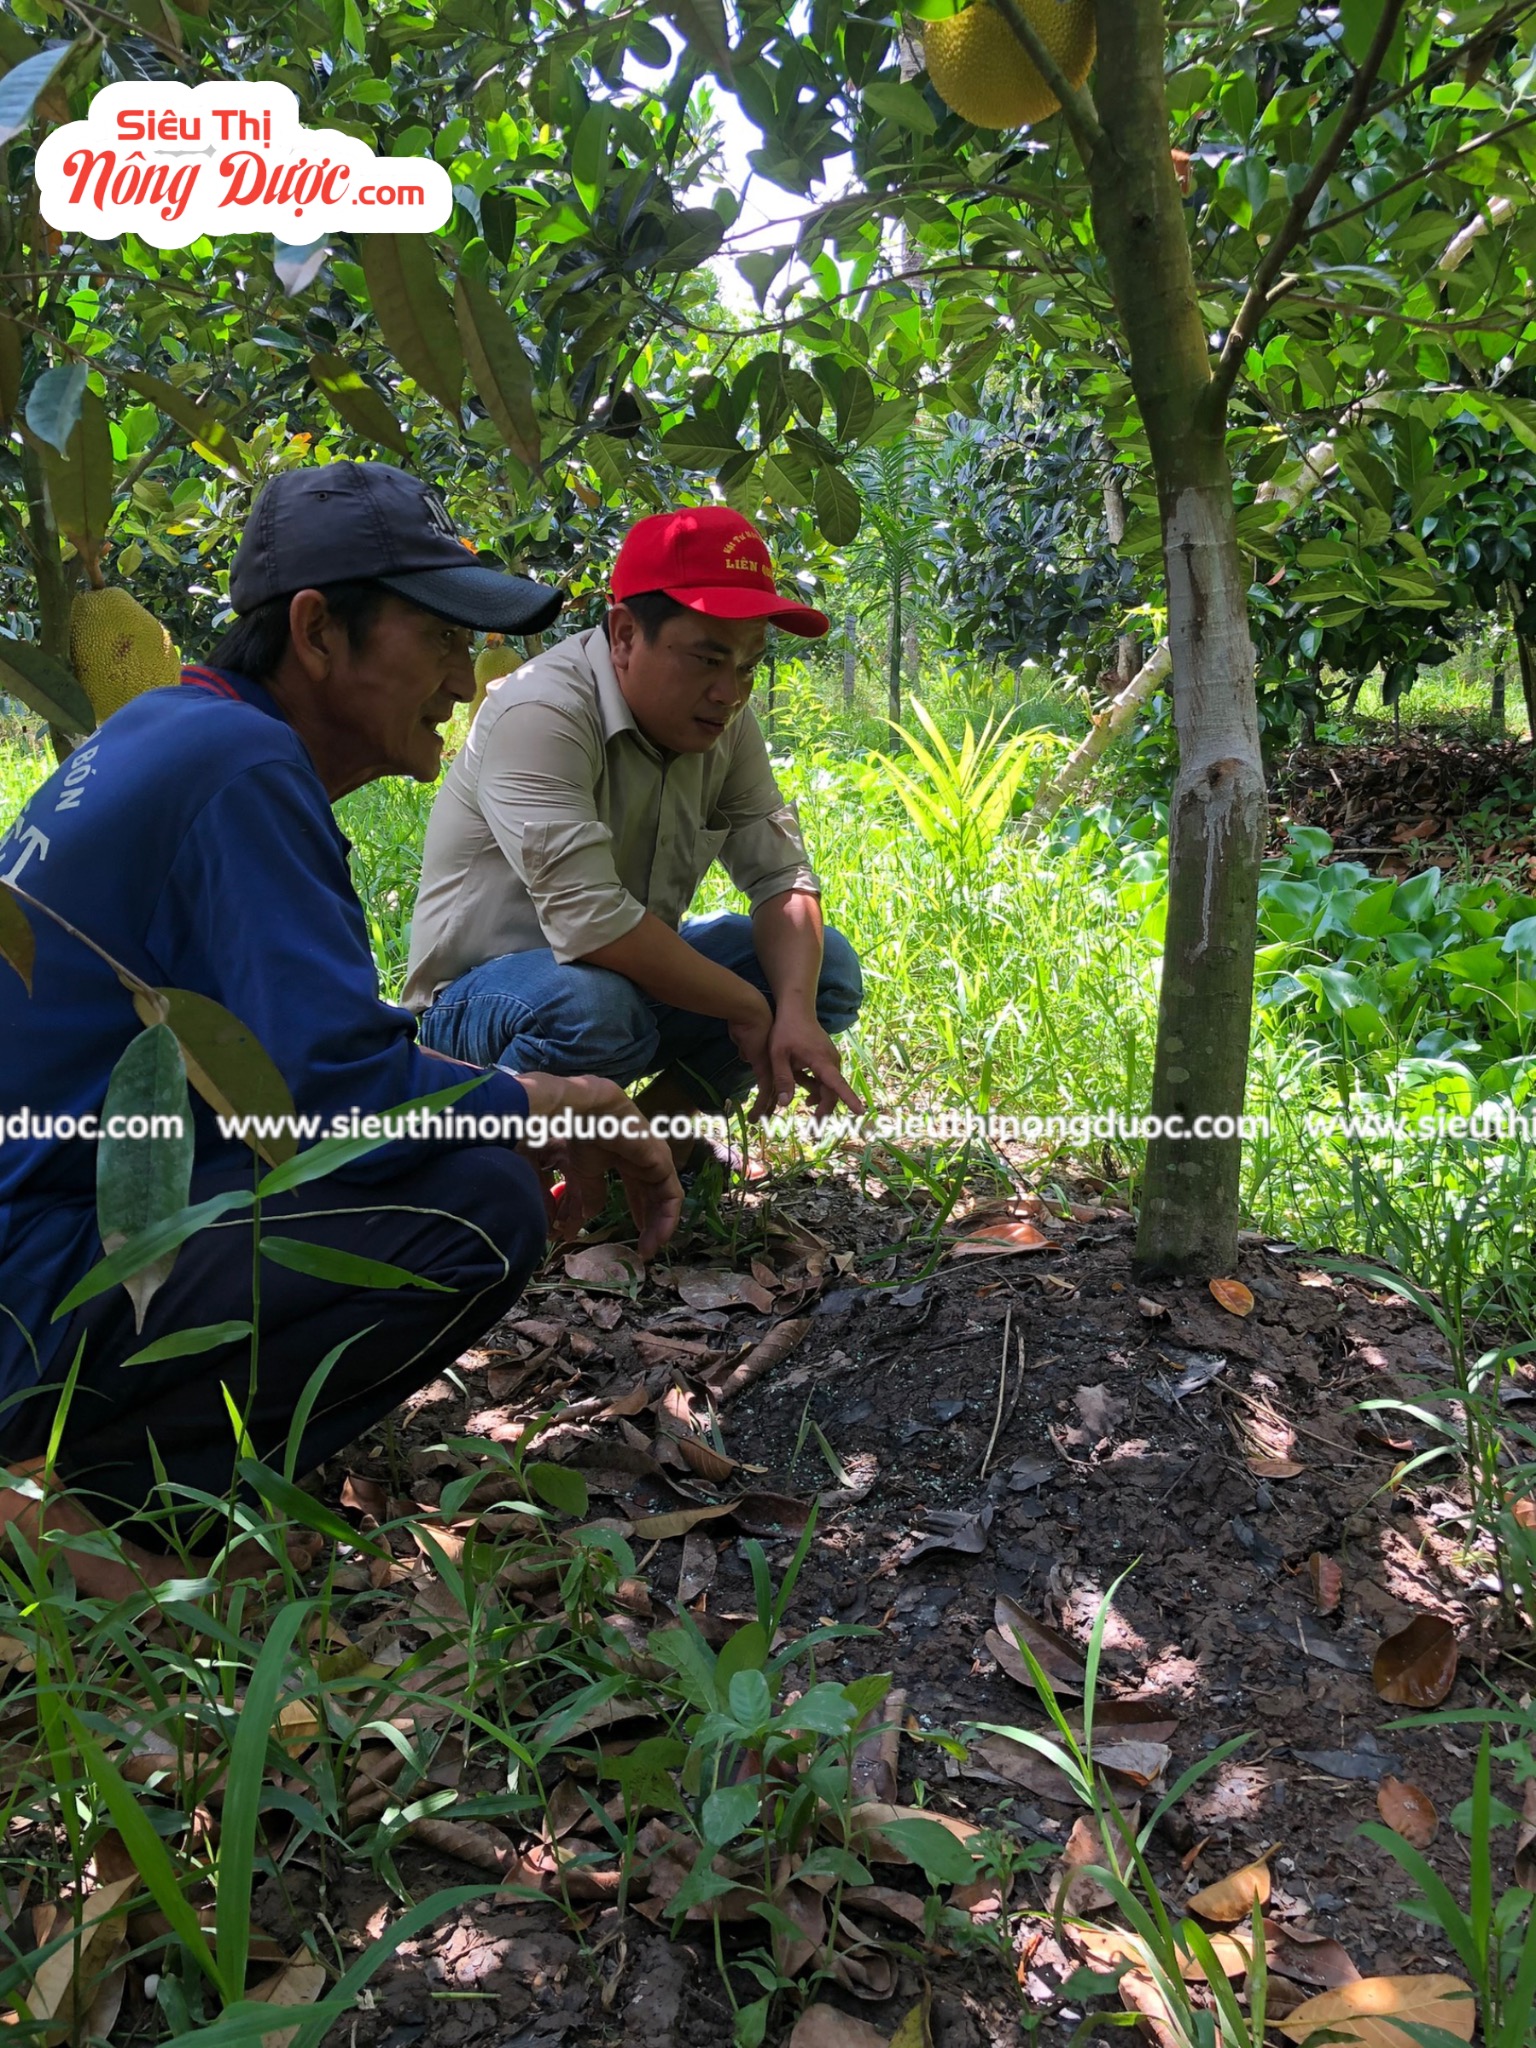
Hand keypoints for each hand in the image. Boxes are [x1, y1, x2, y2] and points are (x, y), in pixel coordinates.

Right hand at [512, 1072, 681, 1258]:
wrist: (585, 1112)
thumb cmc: (580, 1135)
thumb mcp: (584, 1172)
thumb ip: (591, 1194)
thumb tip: (585, 1218)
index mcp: (625, 1158)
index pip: (638, 1189)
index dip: (637, 1213)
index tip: (632, 1238)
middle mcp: (643, 1158)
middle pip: (652, 1196)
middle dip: (649, 1224)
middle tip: (643, 1250)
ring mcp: (655, 1159)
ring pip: (665, 1199)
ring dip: (659, 1227)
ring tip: (649, 1250)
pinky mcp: (662, 1162)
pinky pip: (671, 1197)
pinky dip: (667, 1219)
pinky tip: (658, 1237)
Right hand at [726, 992, 776, 1110]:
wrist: (752, 1014)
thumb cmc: (746, 1023)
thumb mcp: (745, 1040)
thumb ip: (746, 1049)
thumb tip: (745, 1054)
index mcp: (770, 1059)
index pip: (771, 1079)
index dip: (767, 1091)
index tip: (765, 1102)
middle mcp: (773, 1065)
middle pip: (773, 1090)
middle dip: (767, 1105)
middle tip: (763, 1117)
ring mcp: (772, 1068)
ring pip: (770, 1095)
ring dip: (763, 1109)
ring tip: (755, 1121)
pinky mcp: (767, 1070)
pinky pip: (765, 1093)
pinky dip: (760, 1106)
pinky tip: (754, 1117)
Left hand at [759, 1005, 864, 1120]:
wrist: (796, 1009)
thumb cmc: (786, 1030)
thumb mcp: (778, 1055)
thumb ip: (782, 1079)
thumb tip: (784, 1104)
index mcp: (821, 1061)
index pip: (837, 1083)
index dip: (849, 1098)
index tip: (860, 1111)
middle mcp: (832, 1061)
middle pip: (833, 1091)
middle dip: (826, 1109)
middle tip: (815, 1128)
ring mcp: (832, 1059)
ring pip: (830, 1086)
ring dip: (821, 1099)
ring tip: (809, 1112)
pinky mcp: (828, 1058)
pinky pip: (827, 1078)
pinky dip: (819, 1088)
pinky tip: (808, 1093)